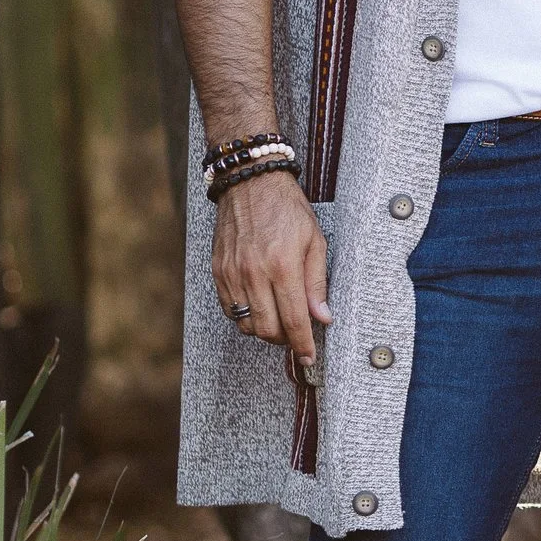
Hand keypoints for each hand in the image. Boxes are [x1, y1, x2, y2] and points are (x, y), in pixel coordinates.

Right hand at [211, 172, 331, 373]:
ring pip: (246, 324)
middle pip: (267, 329)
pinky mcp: (218, 272)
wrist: (250, 183)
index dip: (303, 344)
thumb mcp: (314, 240)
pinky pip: (230, 310)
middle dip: (285, 341)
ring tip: (281, 320)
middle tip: (298, 336)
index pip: (294, 319)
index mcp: (282, 265)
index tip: (310, 357)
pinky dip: (246, 317)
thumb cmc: (287, 209)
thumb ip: (317, 282)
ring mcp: (232, 274)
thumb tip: (323, 317)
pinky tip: (261, 306)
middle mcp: (253, 273)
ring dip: (265, 330)